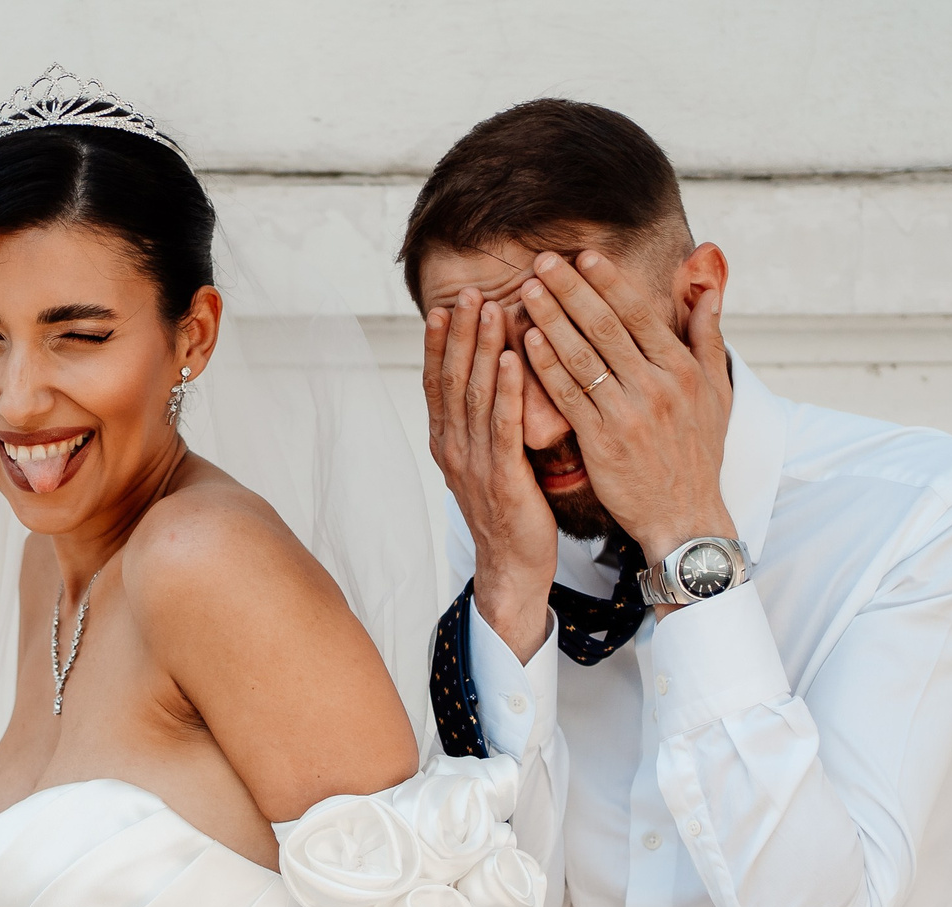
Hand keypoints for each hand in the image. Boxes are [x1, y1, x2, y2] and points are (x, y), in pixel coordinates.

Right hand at [424, 291, 559, 660]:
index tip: (443, 308)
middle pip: (452, 382)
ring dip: (482, 349)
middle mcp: (454, 449)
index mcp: (447, 444)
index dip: (439, 346)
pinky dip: (508, 389)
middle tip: (468, 293)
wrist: (512, 567)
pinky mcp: (503, 477)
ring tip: (490, 309)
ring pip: (475, 395)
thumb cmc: (509, 512)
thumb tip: (490, 384)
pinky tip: (514, 358)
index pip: (436, 385)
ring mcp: (475, 464)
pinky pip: (504, 425)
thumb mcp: (488, 462)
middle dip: (460, 335)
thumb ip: (486, 424)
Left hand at [516, 250, 736, 567]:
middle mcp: (656, 385)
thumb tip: (710, 287)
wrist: (685, 515)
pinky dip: (546, 367)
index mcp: (682, 368)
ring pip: (582, 356)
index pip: (638, 314)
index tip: (583, 257)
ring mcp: (628, 413)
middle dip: (570, 291)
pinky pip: (568, 396)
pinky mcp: (602, 441)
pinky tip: (525, 342)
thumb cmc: (697, 452)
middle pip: (605, 327)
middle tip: (542, 263)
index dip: (608, 282)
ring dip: (550, 320)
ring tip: (525, 293)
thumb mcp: (717, 391)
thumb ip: (708, 336)